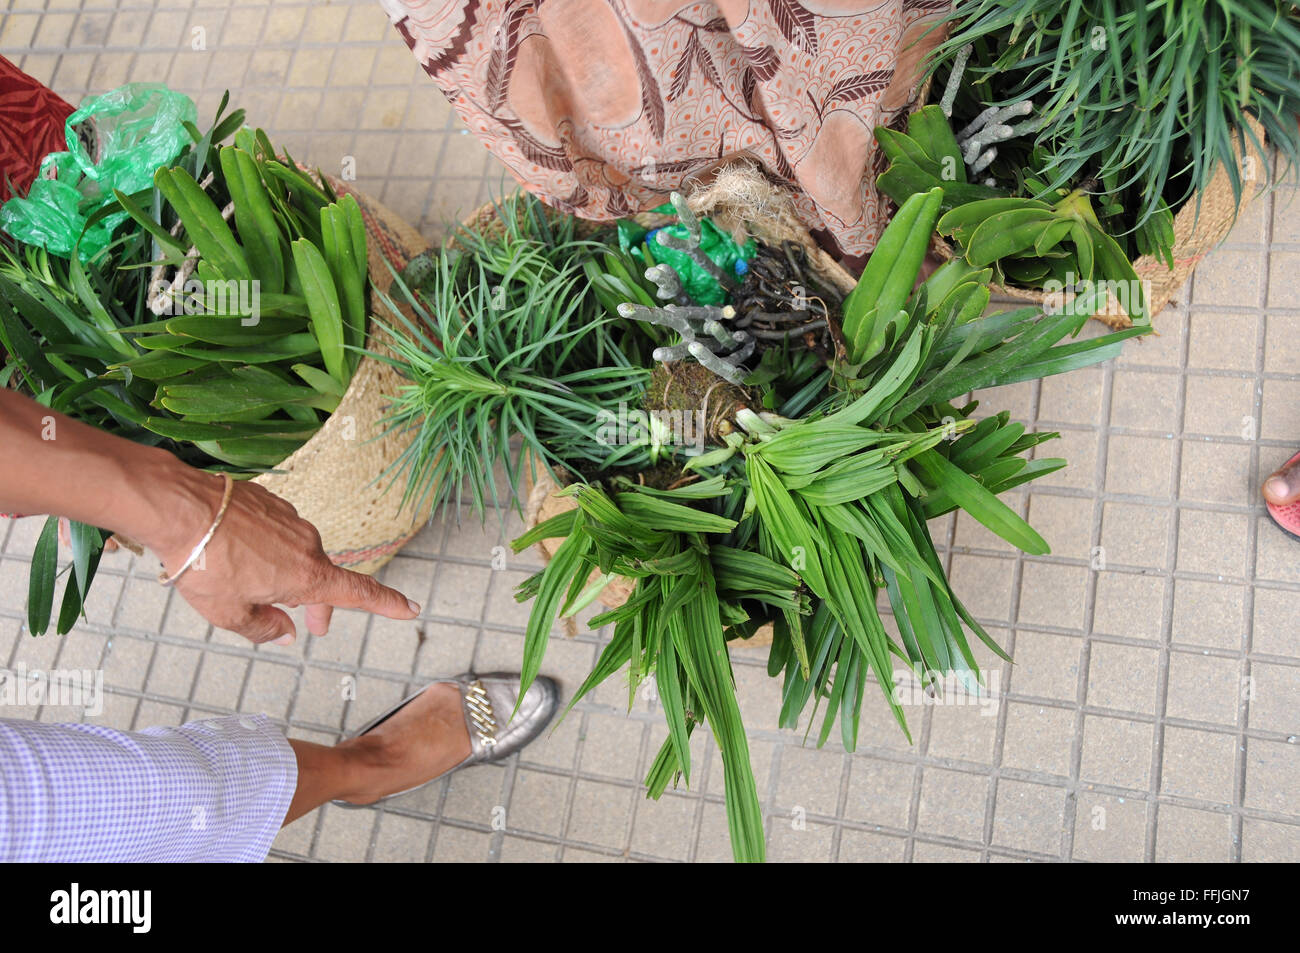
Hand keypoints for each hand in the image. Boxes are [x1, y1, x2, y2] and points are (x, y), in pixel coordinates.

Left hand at [154, 473, 418, 644]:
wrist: (178, 507)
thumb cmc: (203, 563)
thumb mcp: (228, 614)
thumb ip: (263, 628)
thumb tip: (285, 633)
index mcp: (306, 576)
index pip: (358, 593)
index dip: (387, 603)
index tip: (410, 607)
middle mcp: (306, 544)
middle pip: (323, 578)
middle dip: (320, 604)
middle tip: (313, 627)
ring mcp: (289, 519)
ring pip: (297, 554)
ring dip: (286, 573)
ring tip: (248, 584)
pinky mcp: (269, 502)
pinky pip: (277, 532)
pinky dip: (267, 548)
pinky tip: (237, 554)